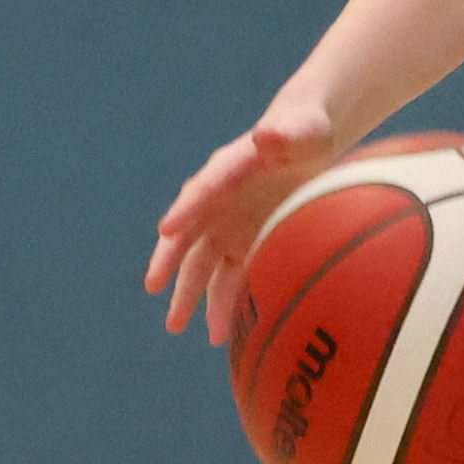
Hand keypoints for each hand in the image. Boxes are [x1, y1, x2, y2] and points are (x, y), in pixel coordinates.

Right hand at [145, 97, 340, 343]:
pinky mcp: (246, 244)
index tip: (167, 229)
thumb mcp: (303, 130)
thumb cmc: (306, 131)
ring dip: (193, 295)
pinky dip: (227, 304)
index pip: (203, 189)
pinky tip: (224, 332)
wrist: (309, 144)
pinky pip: (232, 278)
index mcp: (228, 169)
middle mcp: (220, 201)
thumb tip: (265, 134)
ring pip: (206, 266)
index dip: (186, 208)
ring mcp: (231, 226)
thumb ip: (286, 134)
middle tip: (153, 286)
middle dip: (171, 262)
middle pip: (190, 234)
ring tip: (179, 326)